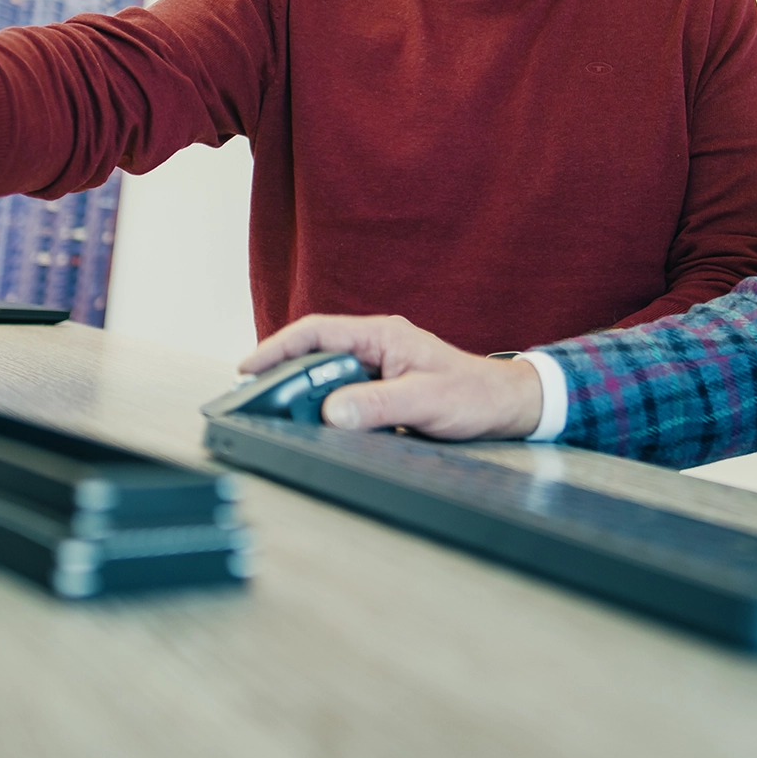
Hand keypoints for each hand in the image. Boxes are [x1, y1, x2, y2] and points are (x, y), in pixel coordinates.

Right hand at [238, 315, 542, 440]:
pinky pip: (343, 397)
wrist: (506, 407)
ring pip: (326, 378)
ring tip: (275, 415)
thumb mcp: (426, 400)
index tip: (250, 368)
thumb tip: (332, 411)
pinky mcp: (382, 392)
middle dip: (282, 374)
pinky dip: (323, 409)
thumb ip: (379, 405)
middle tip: (254, 400)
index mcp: (382, 335)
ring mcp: (377, 369)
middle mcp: (376, 347)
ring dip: (302, 395)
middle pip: (315, 355)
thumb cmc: (474, 395)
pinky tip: (312, 425)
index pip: (317, 332)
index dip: (278, 347)